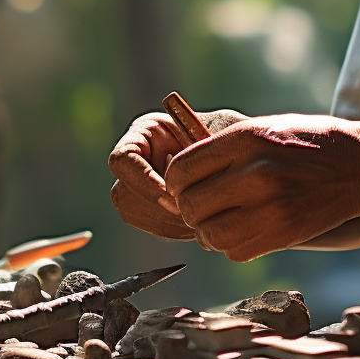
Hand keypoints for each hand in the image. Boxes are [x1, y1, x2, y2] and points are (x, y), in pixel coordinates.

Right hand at [108, 109, 244, 239]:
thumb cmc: (229, 135)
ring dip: (167, 220)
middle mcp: (134, 159)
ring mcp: (136, 185)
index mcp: (145, 132)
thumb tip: (186, 178)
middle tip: (192, 213)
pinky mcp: (147, 207)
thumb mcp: (222, 130)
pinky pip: (151, 225)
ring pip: (133, 213)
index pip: (123, 160)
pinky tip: (200, 222)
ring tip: (201, 216)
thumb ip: (205, 147)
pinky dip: (175, 229)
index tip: (175, 193)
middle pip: (122, 193)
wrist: (236, 154)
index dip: (144, 180)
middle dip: (157, 207)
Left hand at [164, 114, 359, 261]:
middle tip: (204, 205)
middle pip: (190, 205)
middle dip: (189, 208)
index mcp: (246, 139)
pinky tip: (245, 229)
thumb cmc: (310, 143)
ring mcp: (271, 206)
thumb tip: (177, 176)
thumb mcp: (264, 128)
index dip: (174, 182)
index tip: (184, 185)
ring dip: (208, 231)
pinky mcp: (284, 233)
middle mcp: (255, 172)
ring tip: (222, 219)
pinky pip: (234, 251)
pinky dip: (232, 245)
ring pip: (208, 234)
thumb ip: (222, 150)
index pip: (181, 170)